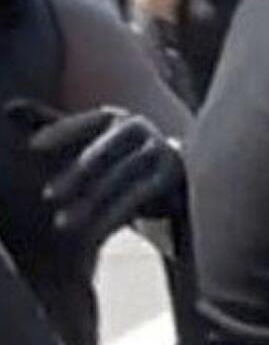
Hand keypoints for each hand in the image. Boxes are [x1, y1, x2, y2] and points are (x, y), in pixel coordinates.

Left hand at [9, 101, 183, 248]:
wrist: (175, 187)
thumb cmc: (118, 163)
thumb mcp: (86, 144)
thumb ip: (51, 126)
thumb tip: (8, 110)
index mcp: (117, 118)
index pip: (85, 122)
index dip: (60, 132)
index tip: (34, 148)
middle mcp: (141, 129)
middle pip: (101, 154)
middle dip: (74, 176)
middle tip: (48, 196)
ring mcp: (159, 152)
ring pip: (119, 179)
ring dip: (90, 203)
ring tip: (64, 224)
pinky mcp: (172, 179)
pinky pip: (139, 198)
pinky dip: (114, 216)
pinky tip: (95, 234)